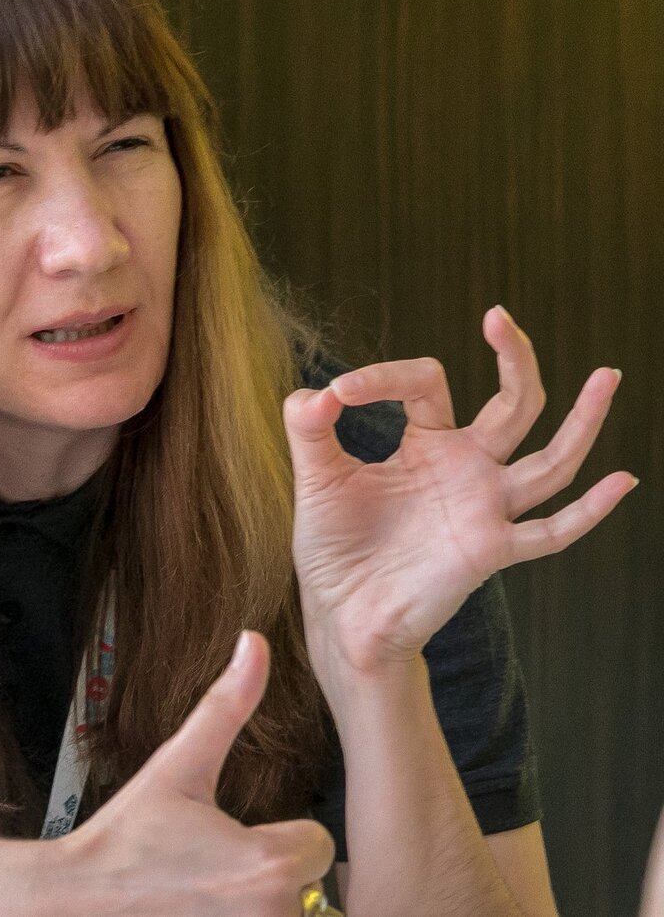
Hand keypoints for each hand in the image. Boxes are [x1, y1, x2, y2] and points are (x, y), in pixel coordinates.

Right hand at [60, 631, 333, 914]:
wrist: (79, 903)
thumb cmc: (128, 838)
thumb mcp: (178, 765)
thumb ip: (227, 703)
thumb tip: (254, 641)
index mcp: (267, 864)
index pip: (317, 845)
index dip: (281, 836)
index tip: (235, 840)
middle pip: (308, 888)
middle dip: (269, 877)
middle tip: (213, 872)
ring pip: (290, 916)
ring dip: (257, 908)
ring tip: (205, 896)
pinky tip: (201, 912)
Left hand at [285, 306, 636, 672]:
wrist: (341, 613)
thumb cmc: (334, 546)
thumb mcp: (316, 477)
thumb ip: (309, 428)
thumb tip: (319, 390)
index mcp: (426, 443)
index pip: (427, 382)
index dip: (384, 375)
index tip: (339, 393)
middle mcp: (466, 468)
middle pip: (514, 403)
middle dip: (515, 357)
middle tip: (500, 316)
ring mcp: (485, 507)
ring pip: (551, 459)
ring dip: (583, 419)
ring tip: (608, 373)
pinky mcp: (490, 550)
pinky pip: (551, 531)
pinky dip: (589, 511)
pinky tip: (621, 480)